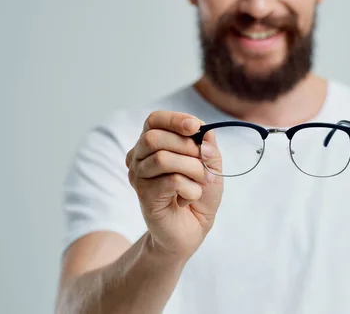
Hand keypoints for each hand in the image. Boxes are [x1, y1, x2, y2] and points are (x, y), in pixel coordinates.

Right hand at [126, 111, 222, 261]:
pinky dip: (190, 189)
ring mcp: (138, 177)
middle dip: (188, 148)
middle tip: (205, 166)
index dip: (174, 119)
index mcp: (153, 144)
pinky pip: (171, 181)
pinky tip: (189, 198)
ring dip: (193, 170)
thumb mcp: (210, 167)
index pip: (154, 120)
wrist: (192, 229)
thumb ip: (208, 147)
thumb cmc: (198, 194)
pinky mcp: (144, 196)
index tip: (195, 127)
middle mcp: (139, 158)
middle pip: (154, 138)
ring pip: (163, 159)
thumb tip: (206, 132)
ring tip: (202, 183)